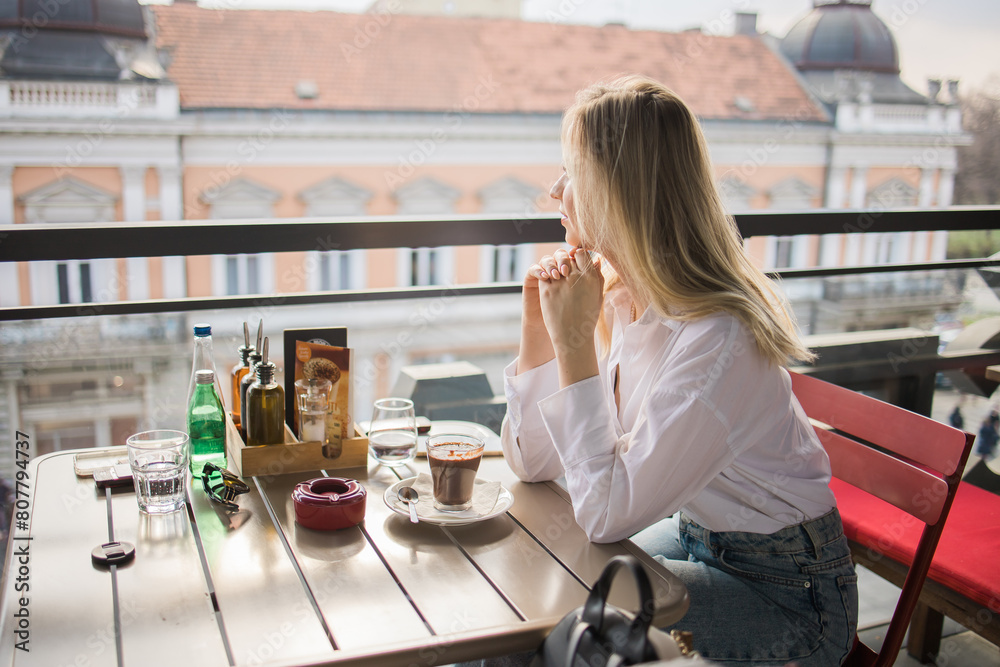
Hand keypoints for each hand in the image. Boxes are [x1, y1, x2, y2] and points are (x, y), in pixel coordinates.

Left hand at [537, 249, 603, 387]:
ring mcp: (560, 283)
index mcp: (590, 278)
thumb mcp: (598, 296)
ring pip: (554, 263)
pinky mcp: (547, 290)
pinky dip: (545, 276)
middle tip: (565, 270)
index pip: (582, 253)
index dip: (578, 256)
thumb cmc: (587, 317)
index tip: (576, 263)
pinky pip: (543, 274)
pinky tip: (550, 284)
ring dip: (554, 267)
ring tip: (558, 277)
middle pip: (567, 257)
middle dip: (566, 261)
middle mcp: (575, 277)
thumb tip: (597, 259)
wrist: (572, 336)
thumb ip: (598, 276)